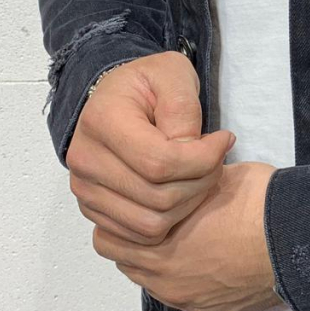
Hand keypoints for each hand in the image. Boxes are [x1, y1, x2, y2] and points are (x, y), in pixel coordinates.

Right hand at [66, 51, 235, 245]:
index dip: (204, 159)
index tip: (224, 139)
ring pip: (152, 224)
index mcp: (101, 122)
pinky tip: (183, 192)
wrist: (117, 98)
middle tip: (217, 159)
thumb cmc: (147, 84)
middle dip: (202, 182)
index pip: (160, 163)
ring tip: (201, 175)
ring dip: (189, 205)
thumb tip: (190, 149)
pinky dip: (170, 222)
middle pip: (159, 198)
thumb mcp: (172, 74)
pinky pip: (140, 236)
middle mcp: (85, 161)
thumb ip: (182, 109)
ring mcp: (85, 190)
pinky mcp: (93, 210)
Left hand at [95, 161, 281, 310]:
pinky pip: (187, 296)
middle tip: (155, 221)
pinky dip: (188, 279)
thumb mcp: (212, 178)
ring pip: (154, 282)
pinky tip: (210, 258)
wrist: (300, 238)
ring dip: (159, 263)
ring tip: (185, 240)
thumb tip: (176, 175)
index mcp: (157, 245)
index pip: (108, 239)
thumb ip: (181, 184)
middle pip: (126, 263)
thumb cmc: (257, 204)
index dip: (118, 219)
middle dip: (134, 242)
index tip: (133, 204)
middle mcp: (166, 280)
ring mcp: (191, 300)